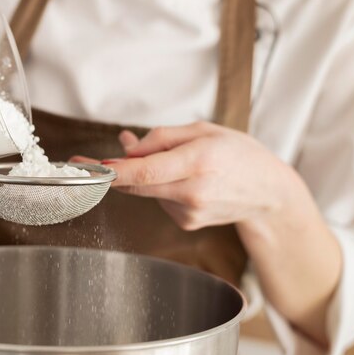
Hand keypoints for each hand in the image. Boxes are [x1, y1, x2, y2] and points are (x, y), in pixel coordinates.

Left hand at [75, 121, 296, 230]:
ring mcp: (189, 212)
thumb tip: (126, 146)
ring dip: (144, 175)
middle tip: (84, 161)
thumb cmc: (239, 154)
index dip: (112, 169)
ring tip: (177, 163)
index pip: (145, 170)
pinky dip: (161, 188)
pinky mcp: (187, 223)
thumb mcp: (204, 130)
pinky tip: (187, 183)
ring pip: (146, 190)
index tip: (85, 165)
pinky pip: (159, 200)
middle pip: (136, 184)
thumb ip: (162, 137)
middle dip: (110, 172)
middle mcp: (192, 191)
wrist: (269, 193)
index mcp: (198, 162)